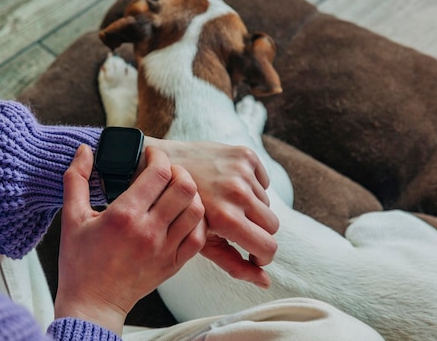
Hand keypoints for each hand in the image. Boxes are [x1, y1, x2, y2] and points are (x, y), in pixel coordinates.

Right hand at [55, 145, 206, 334]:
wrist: (91, 303)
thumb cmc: (79, 261)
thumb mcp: (72, 217)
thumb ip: (76, 179)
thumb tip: (83, 150)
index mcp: (124, 215)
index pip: (159, 173)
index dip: (159, 156)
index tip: (151, 154)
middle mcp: (149, 230)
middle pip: (185, 187)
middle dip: (178, 171)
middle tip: (166, 171)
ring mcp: (165, 249)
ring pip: (197, 210)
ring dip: (190, 195)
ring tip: (175, 192)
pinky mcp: (173, 264)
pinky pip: (199, 237)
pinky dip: (197, 221)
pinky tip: (183, 215)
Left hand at [144, 137, 278, 287]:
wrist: (164, 167)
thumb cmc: (178, 211)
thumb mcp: (201, 242)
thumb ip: (234, 264)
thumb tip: (265, 282)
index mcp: (227, 218)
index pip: (268, 247)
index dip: (263, 255)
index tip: (252, 253)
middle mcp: (237, 193)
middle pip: (273, 225)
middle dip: (259, 232)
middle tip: (238, 229)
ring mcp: (242, 171)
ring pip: (267, 203)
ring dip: (252, 208)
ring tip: (227, 205)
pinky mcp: (244, 154)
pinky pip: (264, 181)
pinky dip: (252, 186)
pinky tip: (229, 187)